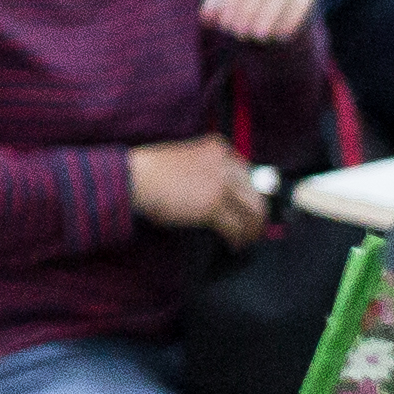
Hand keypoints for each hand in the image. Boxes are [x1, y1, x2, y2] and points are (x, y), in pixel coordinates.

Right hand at [127, 134, 272, 248]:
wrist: (135, 177)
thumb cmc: (151, 171)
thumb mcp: (186, 158)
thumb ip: (207, 169)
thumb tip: (222, 196)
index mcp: (218, 148)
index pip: (248, 173)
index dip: (251, 195)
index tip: (249, 208)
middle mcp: (225, 163)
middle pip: (255, 193)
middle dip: (257, 215)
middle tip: (254, 230)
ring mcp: (220, 184)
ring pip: (251, 212)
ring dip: (251, 230)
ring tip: (245, 240)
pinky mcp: (213, 205)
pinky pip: (235, 227)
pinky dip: (237, 238)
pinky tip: (233, 244)